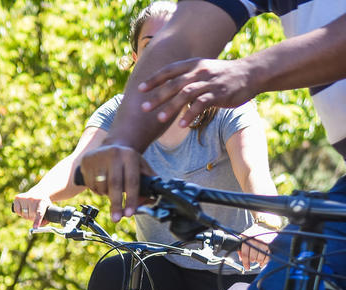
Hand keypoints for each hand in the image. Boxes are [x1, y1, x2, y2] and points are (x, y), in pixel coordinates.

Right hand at [12, 192, 49, 227]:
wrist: (38, 193)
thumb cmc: (43, 204)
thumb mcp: (48, 210)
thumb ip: (45, 220)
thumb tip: (36, 227)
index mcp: (42, 201)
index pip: (39, 213)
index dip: (37, 220)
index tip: (35, 227)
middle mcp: (33, 198)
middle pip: (30, 216)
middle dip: (32, 218)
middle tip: (34, 213)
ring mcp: (25, 197)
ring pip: (23, 215)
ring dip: (26, 215)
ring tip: (29, 210)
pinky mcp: (18, 197)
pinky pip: (17, 211)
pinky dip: (19, 212)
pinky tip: (23, 208)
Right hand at [79, 144, 152, 221]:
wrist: (108, 146)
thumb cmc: (126, 162)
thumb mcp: (139, 167)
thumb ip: (147, 183)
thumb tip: (151, 200)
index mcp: (130, 155)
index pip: (132, 181)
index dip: (131, 199)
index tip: (129, 213)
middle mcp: (114, 154)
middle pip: (115, 184)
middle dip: (116, 204)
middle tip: (117, 218)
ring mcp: (99, 157)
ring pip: (102, 186)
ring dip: (106, 195)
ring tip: (109, 189)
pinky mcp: (87, 162)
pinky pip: (91, 185)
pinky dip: (96, 190)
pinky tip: (100, 183)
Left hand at [138, 57, 254, 128]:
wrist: (249, 73)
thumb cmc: (223, 76)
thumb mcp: (203, 71)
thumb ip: (187, 78)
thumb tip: (169, 90)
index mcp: (193, 65)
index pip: (169, 71)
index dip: (154, 79)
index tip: (140, 89)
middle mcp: (199, 71)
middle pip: (174, 84)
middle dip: (157, 96)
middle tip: (143, 108)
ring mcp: (209, 82)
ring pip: (185, 94)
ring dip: (171, 106)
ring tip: (159, 119)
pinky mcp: (218, 94)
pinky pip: (201, 104)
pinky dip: (190, 114)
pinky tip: (181, 124)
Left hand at [238, 224, 276, 271]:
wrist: (266, 225)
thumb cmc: (254, 232)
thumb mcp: (244, 237)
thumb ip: (241, 248)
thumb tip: (241, 259)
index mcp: (247, 238)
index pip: (245, 254)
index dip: (245, 262)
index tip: (246, 267)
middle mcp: (255, 240)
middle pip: (253, 258)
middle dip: (252, 260)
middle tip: (253, 260)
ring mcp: (263, 242)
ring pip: (260, 258)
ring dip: (259, 261)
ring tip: (258, 259)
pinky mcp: (270, 244)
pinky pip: (267, 257)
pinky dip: (265, 261)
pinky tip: (263, 261)